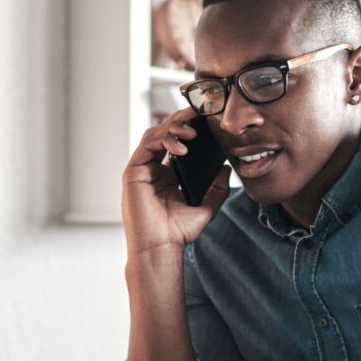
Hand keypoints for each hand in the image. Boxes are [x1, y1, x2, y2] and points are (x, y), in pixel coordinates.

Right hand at [122, 107, 231, 256]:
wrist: (160, 248)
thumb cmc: (178, 232)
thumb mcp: (206, 207)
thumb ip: (217, 189)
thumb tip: (227, 169)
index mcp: (167, 174)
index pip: (177, 142)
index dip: (189, 127)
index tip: (206, 119)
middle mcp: (153, 168)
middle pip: (164, 132)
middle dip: (182, 119)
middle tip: (199, 112)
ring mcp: (142, 169)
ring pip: (154, 134)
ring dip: (174, 127)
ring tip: (193, 131)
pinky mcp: (133, 172)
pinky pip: (147, 146)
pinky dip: (164, 140)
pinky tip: (182, 146)